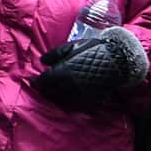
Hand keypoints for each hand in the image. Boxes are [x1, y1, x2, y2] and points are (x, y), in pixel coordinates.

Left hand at [31, 27, 147, 108]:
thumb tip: (42, 62)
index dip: (36, 82)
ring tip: (51, 93)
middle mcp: (69, 85)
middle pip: (50, 92)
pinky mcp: (91, 98)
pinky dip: (68, 101)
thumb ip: (54, 55)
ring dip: (54, 96)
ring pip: (61, 99)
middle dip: (44, 90)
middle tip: (41, 88)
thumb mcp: (71, 47)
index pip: (43, 82)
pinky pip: (75, 103)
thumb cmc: (92, 49)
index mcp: (62, 71)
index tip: (32, 81)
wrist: (117, 59)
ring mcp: (80, 93)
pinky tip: (66, 96)